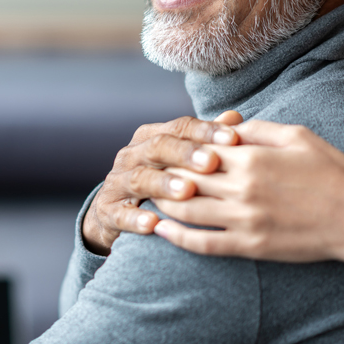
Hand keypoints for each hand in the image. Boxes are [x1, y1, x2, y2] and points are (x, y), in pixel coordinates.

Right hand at [82, 111, 242, 255]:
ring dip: (163, 184)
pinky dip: (135, 219)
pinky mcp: (108, 212)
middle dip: (185, 154)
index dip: (205, 131)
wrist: (114, 213)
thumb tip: (235, 118)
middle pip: (158, 147)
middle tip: (211, 162)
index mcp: (150, 137)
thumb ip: (205, 141)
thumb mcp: (179, 160)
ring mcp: (117, 183)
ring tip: (186, 191)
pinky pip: (120, 214)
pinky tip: (153, 224)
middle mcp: (131, 155)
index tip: (233, 138)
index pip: (179, 128)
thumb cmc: (158, 181)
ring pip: (139, 179)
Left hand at [154, 119, 343, 341]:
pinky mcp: (251, 245)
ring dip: (162, 204)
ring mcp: (245, 219)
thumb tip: (226, 123)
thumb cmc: (331, 172)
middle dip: (162, 174)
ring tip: (148, 198)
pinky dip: (178, 238)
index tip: (161, 147)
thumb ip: (258, 128)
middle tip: (145, 172)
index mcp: (252, 156)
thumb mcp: (297, 136)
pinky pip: (204, 244)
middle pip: (184, 179)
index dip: (175, 148)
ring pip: (186, 211)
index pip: (196, 148)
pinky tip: (162, 231)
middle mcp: (242, 187)